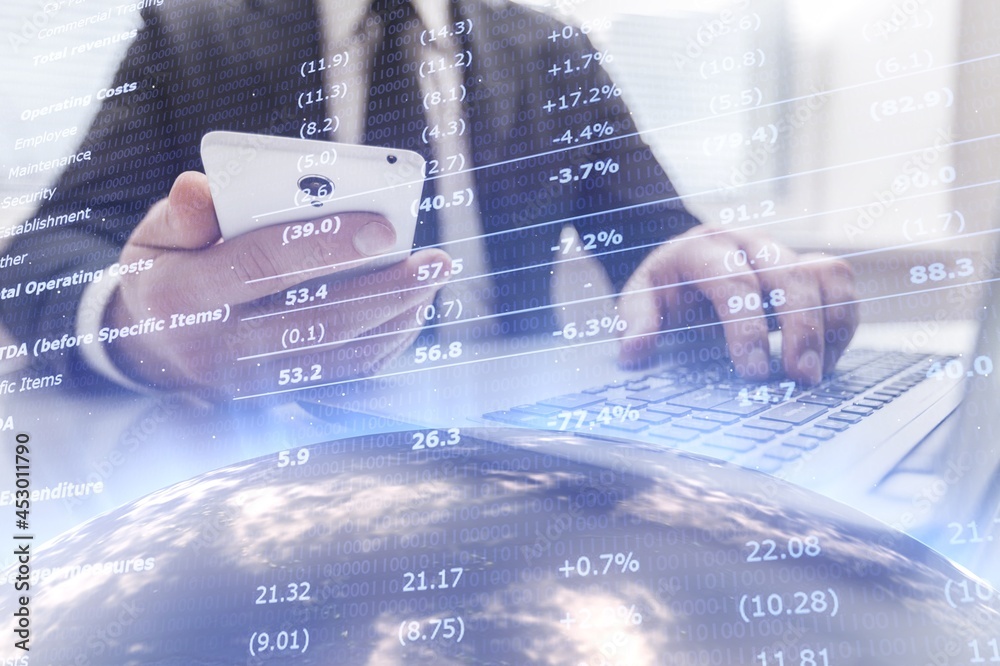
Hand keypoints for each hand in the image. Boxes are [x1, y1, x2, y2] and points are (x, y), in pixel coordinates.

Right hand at [103, 171, 448, 397]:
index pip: (260, 267)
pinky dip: (385, 341)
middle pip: (316, 319)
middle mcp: (220, 349)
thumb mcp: (153, 240)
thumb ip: (180, 214)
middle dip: (383, 288)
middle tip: (433, 260)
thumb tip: (202, 188)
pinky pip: (344, 373)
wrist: (152, 353)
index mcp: (182, 298)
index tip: (382, 226)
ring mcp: (253, 383)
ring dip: (395, 316)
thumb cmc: (165, 278)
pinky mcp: (280, 397)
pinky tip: (411, 308)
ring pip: (340, 353)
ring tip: (433, 278)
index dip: (323, 244)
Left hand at [617, 226, 857, 383]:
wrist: (686, 264)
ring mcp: (781, 251)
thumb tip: (634, 352)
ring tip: (818, 373)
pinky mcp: (806, 265)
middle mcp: (747, 243)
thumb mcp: (641, 298)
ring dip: (829, 326)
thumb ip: (635, 320)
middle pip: (789, 275)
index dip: (747, 328)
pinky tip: (827, 358)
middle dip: (801, 330)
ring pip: (825, 274)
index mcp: (702, 248)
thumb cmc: (666, 288)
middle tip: (799, 378)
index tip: (754, 372)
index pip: (734, 282)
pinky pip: (840, 283)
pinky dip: (842, 320)